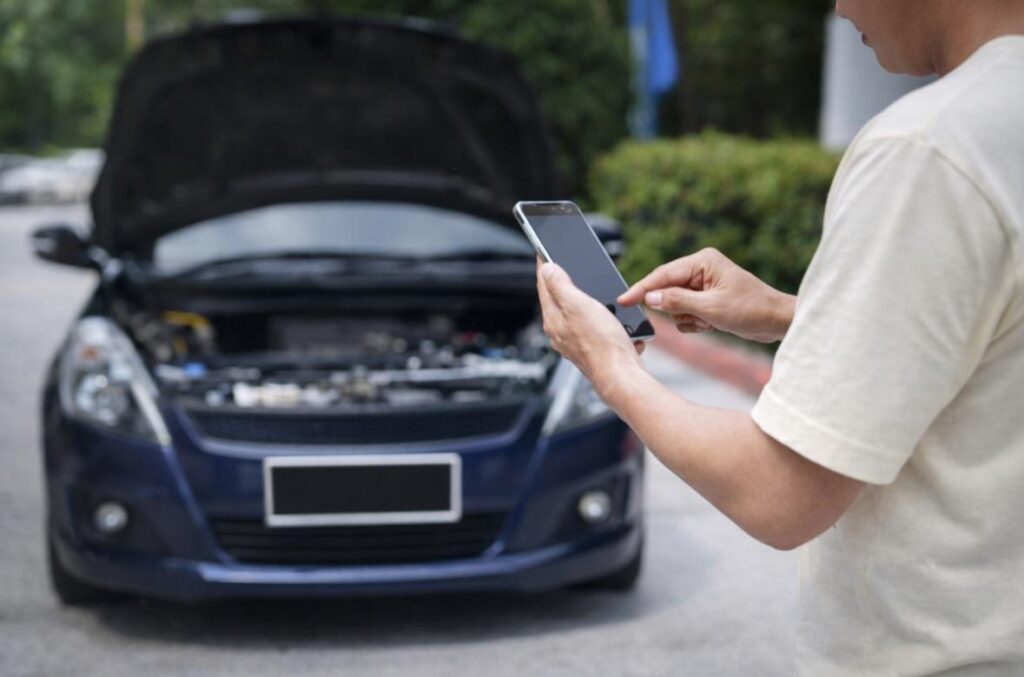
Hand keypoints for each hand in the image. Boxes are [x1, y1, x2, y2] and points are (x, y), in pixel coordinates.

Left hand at [536, 260, 645, 389]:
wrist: (621, 376)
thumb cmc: (602, 343)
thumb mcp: (578, 305)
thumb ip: (560, 286)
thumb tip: (547, 269)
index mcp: (553, 319)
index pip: (544, 285)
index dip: (545, 265)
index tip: (543, 251)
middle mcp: (560, 332)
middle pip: (558, 300)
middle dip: (563, 283)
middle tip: (564, 265)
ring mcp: (576, 343)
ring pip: (577, 314)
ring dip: (585, 301)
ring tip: (589, 288)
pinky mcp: (593, 350)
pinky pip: (595, 328)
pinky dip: (602, 319)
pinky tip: (610, 317)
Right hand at [618, 248, 795, 342]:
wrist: (777, 321)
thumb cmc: (752, 310)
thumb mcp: (711, 308)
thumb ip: (677, 302)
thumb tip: (650, 298)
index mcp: (702, 262)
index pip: (662, 275)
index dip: (641, 289)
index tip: (623, 300)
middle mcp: (701, 268)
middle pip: (667, 291)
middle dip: (677, 309)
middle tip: (698, 318)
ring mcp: (703, 283)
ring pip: (675, 305)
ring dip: (689, 318)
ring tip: (710, 322)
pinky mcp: (706, 297)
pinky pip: (685, 312)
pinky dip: (695, 322)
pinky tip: (712, 324)